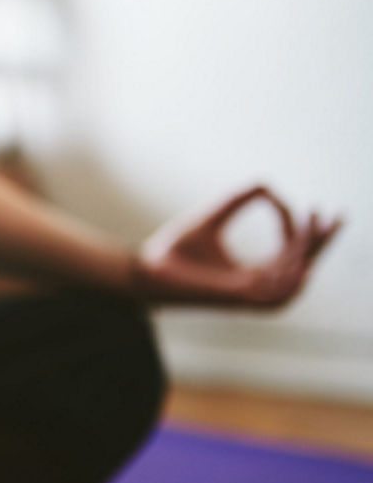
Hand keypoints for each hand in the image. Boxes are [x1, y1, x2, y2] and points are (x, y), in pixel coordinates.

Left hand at [134, 185, 341, 307]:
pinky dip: (293, 271)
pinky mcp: (239, 297)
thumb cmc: (173, 250)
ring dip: (309, 250)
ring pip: (295, 276)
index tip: (307, 206)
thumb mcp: (213, 217)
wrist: (145, 270)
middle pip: (303, 266)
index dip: (306, 232)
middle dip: (322, 242)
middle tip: (338, 216)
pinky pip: (277, 288)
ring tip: (315, 223)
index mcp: (253, 276)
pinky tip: (303, 254)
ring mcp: (249, 297)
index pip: (292, 256)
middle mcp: (256, 289)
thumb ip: (239, 200)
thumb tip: (267, 185)